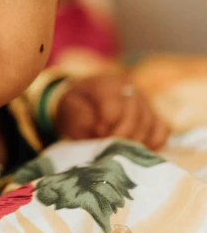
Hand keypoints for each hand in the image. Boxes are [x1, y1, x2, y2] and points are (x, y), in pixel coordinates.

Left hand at [55, 74, 169, 149]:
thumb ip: (81, 118)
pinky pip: (162, 129)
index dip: (106, 125)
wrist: (84, 101)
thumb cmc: (76, 107)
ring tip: (120, 149)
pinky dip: (153, 142)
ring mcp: (144, 101)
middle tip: (109, 146)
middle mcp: (129, 89)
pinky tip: (138, 149)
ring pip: (150, 123)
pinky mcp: (153, 115)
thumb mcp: (69, 109)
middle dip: (121, 136)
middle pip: (135, 115)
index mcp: (106, 84)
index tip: (97, 134)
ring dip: (135, 141)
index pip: (115, 106)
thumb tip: (100, 130)